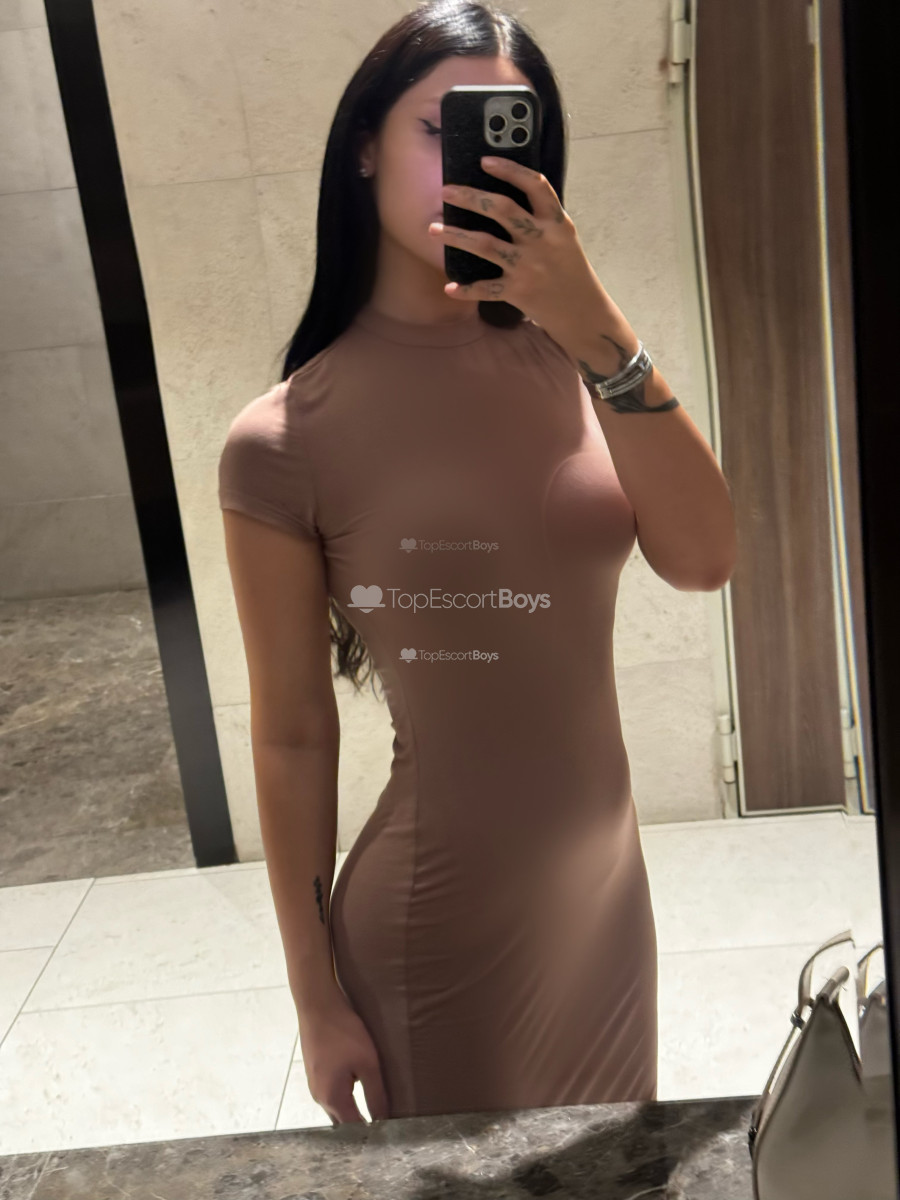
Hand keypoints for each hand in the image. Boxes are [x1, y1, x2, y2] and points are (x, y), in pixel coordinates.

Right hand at [297, 989, 390, 1124]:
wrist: (316, 1004)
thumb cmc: (343, 1032)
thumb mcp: (367, 1062)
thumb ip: (376, 1094)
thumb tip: (384, 1120)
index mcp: (333, 1098)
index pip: (354, 1129)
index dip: (371, 1133)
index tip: (388, 1131)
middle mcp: (320, 1097)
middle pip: (342, 1122)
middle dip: (361, 1125)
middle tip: (382, 1122)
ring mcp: (314, 1085)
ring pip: (336, 1108)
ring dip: (352, 1111)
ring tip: (372, 1106)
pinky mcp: (314, 1072)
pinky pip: (331, 1094)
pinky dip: (344, 1098)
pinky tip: (356, 1086)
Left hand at [428, 155, 604, 334]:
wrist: (583, 312)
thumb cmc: (570, 271)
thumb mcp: (564, 238)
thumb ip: (542, 219)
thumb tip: (505, 198)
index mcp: (556, 223)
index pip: (535, 186)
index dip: (510, 170)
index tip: (485, 161)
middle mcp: (541, 240)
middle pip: (502, 209)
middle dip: (470, 197)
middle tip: (446, 191)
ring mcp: (528, 266)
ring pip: (485, 244)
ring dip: (455, 236)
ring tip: (432, 229)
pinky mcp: (519, 291)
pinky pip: (487, 288)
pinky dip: (467, 289)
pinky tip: (449, 287)